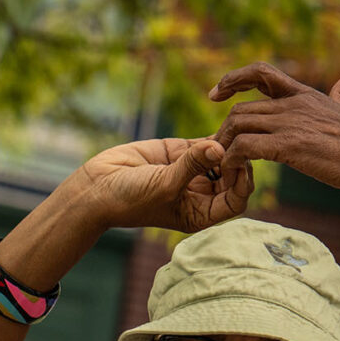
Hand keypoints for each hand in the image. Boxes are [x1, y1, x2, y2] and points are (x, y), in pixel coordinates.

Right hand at [70, 138, 251, 231]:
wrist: (97, 188)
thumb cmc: (131, 200)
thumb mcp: (165, 185)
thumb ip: (192, 165)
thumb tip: (219, 147)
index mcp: (201, 214)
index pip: (235, 201)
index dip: (242, 184)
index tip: (240, 165)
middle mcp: (200, 195)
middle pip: (232, 178)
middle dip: (238, 162)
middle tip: (239, 144)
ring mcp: (191, 173)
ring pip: (221, 158)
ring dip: (227, 146)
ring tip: (230, 133)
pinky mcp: (179, 153)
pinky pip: (204, 143)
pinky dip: (214, 135)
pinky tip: (221, 127)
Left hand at [210, 62, 339, 200]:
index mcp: (306, 95)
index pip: (260, 73)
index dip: (233, 80)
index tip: (216, 94)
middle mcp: (295, 105)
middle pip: (241, 108)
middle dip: (224, 130)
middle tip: (220, 152)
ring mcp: (291, 124)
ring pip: (238, 125)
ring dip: (224, 147)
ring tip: (224, 167)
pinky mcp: (290, 147)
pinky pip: (245, 148)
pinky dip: (232, 160)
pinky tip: (233, 174)